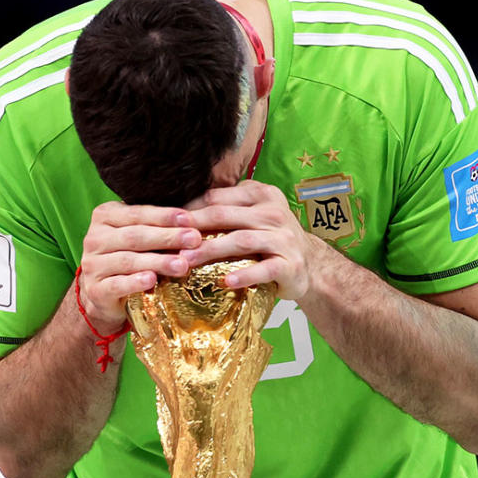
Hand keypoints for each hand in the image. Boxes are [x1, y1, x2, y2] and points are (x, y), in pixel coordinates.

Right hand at [79, 201, 199, 330]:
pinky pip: (116, 285)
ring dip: (157, 262)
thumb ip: (159, 225)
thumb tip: (196, 216)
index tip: (190, 219)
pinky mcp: (95, 290)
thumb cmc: (132, 256)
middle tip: (194, 239)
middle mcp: (94, 238)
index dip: (164, 216)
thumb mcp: (142, 236)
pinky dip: (134, 282)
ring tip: (182, 265)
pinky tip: (151, 280)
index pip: (137, 213)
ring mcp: (92, 264)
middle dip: (167, 237)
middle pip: (135, 236)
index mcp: (105, 217)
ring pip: (127, 260)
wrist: (105, 293)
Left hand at [179, 181, 317, 299]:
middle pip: (225, 216)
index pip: (218, 197)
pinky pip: (264, 269)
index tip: (166, 222)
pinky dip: (243, 275)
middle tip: (169, 240)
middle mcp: (274, 213)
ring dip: (210, 250)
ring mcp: (284, 238)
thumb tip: (178, 210)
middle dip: (193, 228)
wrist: (311, 265)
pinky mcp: (290, 264)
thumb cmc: (273, 239)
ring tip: (186, 262)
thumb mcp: (254, 215)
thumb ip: (228, 207)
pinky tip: (225, 282)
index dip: (189, 209)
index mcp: (261, 195)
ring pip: (241, 240)